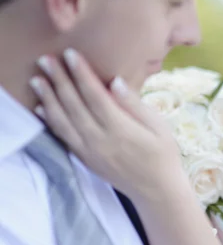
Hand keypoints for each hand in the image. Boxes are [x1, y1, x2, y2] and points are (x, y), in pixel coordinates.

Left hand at [30, 48, 187, 201]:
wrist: (156, 190)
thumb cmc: (163, 154)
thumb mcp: (158, 126)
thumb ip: (135, 105)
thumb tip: (115, 82)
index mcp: (121, 129)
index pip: (95, 96)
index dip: (81, 74)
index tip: (70, 54)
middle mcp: (100, 140)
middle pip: (74, 106)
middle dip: (59, 80)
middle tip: (46, 59)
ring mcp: (89, 151)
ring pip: (63, 121)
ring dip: (48, 98)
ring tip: (37, 79)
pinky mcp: (84, 159)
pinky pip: (62, 137)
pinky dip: (50, 121)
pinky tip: (42, 108)